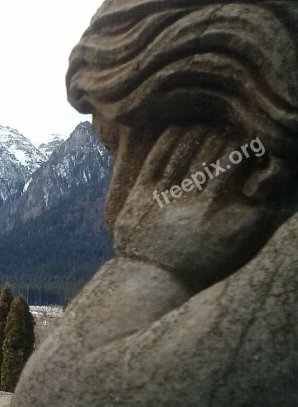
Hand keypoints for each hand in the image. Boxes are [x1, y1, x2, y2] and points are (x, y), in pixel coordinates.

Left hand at [113, 125, 287, 288]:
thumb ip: (261, 211)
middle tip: (225, 128)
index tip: (246, 142)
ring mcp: (164, 198)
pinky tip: (178, 130)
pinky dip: (168, 139)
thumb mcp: (243, 241)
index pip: (236, 161)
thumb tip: (267, 179)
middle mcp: (194, 202)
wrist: (156, 279)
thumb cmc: (205, 260)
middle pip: (210, 151)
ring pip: (184, 149)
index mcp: (221, 212)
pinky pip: (155, 158)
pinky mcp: (139, 195)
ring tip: (205, 126)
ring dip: (196, 132)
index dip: (242, 146)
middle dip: (220, 135)